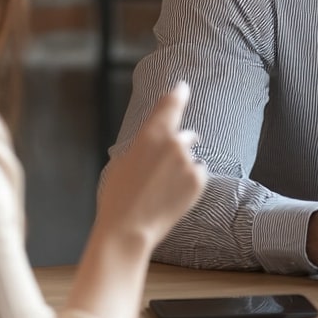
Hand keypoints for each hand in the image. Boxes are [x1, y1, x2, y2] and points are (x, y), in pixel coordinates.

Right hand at [95, 82, 206, 249]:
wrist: (128, 229)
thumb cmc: (118, 196)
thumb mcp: (124, 161)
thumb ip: (145, 143)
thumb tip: (156, 138)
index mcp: (151, 134)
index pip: (171, 104)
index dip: (178, 94)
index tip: (183, 88)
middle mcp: (174, 143)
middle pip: (186, 135)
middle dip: (179, 147)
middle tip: (162, 169)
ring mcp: (189, 162)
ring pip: (191, 158)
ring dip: (183, 167)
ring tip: (163, 189)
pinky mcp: (199, 181)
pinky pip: (198, 174)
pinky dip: (191, 182)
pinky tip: (173, 196)